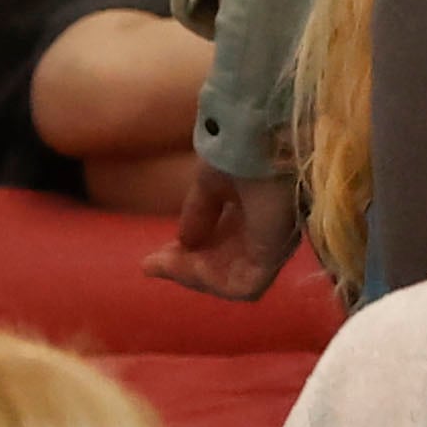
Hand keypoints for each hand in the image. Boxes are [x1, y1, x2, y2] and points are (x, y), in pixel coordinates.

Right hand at [144, 161, 302, 299]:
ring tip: (161, 264)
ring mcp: (273, 245)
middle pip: (226, 263)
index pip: (225, 242)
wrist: (258, 139)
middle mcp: (268, 229)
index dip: (190, 252)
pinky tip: (182, 265)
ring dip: (191, 275)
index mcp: (257, 208)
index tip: (156, 255)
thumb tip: (183, 242)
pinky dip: (208, 282)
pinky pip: (241, 286)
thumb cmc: (241, 148)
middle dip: (186, 267)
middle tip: (152, 264)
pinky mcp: (275, 256)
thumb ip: (199, 212)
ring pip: (230, 279)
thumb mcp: (210, 179)